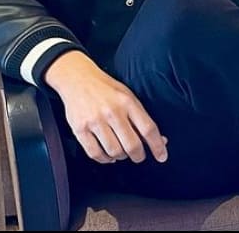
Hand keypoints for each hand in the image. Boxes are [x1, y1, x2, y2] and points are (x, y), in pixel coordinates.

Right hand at [44, 51, 167, 163]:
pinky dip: (104, 159)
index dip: (158, 146)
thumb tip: (160, 140)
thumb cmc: (105, 88)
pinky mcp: (80, 129)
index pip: (148, 129)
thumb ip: (141, 117)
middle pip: (132, 145)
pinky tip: (107, 154)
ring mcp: (95, 121)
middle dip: (138, 156)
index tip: (161, 156)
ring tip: (121, 152)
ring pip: (114, 152)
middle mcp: (112, 111)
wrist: (77, 78)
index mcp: (127, 102)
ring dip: (121, 157)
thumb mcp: (127, 96)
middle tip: (138, 156)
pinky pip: (95, 154)